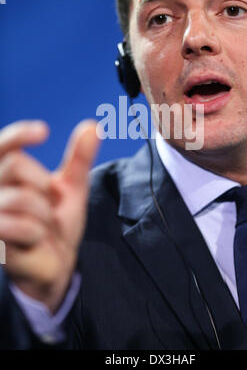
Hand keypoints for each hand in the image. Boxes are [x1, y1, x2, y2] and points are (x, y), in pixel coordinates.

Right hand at [0, 120, 99, 311]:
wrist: (56, 264)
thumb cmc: (57, 221)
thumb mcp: (72, 187)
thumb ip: (79, 158)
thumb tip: (93, 126)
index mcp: (7, 174)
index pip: (3, 145)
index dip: (19, 134)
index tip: (44, 132)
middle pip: (14, 164)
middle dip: (43, 183)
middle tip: (49, 203)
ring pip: (20, 197)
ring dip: (43, 213)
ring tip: (43, 225)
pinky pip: (20, 226)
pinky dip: (38, 232)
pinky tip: (36, 239)